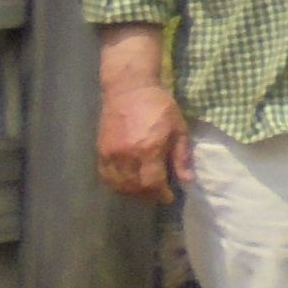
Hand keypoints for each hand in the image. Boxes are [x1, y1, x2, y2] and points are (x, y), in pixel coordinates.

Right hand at [97, 81, 190, 202]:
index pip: (152, 183)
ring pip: (119, 185)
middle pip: (135, 187)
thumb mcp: (179, 128)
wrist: (129, 89)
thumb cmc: (160, 106)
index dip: (160, 194)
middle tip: (157, 194)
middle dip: (148, 195)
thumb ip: (182, 156)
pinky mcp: (100, 151)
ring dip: (132, 192)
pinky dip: (116, 184)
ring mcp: (111, 154)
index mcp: (149, 149)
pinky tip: (126, 183)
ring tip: (144, 190)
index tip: (168, 197)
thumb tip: (186, 180)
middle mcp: (127, 155)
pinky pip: (105, 176)